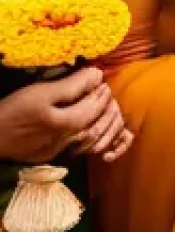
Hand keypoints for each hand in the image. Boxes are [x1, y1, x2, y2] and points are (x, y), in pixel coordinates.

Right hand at [0, 67, 129, 164]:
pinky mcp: (48, 157)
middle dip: (105, 109)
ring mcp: (57, 151)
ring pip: (90, 140)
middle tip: (105, 93)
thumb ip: (71, 85)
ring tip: (98, 108)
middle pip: (96, 125)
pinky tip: (84, 125)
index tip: (103, 81)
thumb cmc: (12, 111)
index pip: (94, 107)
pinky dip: (88, 136)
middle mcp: (66, 141)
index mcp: (66, 124)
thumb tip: (97, 74)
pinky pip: (77, 148)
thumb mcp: (40, 93)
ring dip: (99, 123)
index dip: (101, 93)